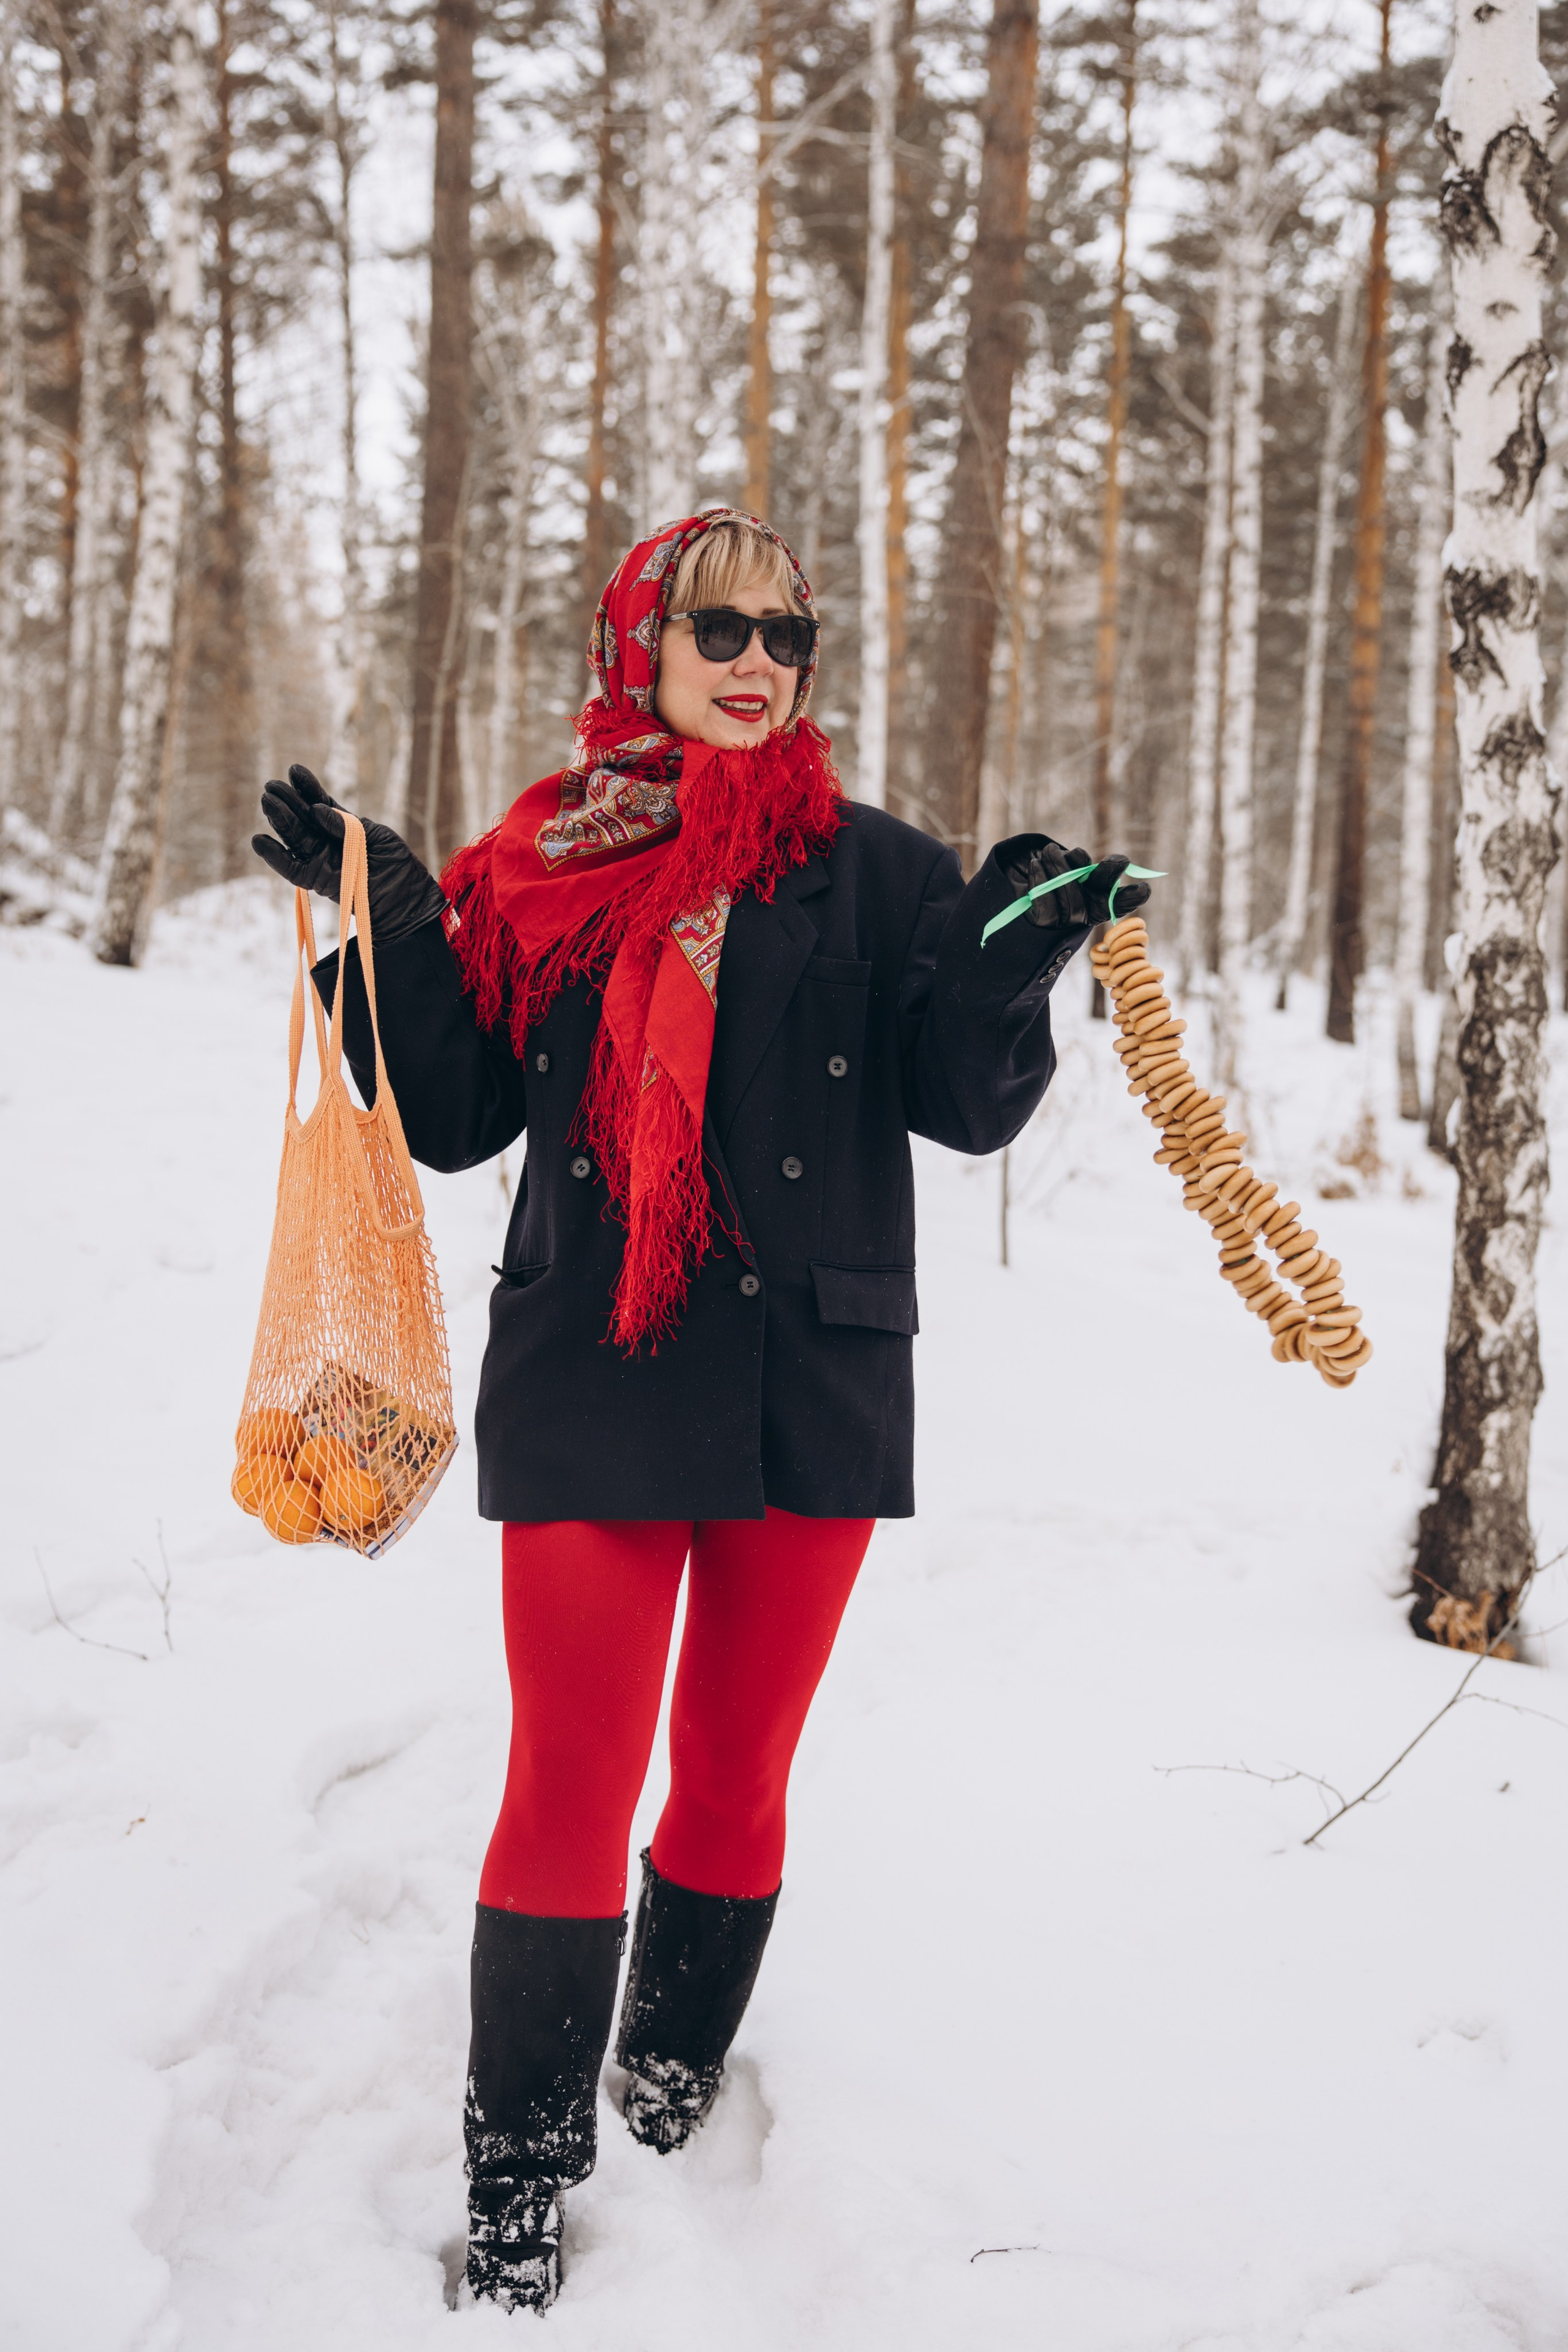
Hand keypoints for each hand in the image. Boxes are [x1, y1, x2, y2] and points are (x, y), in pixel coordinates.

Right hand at [252, 765, 447, 944]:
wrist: (409, 902)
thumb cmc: (399, 867)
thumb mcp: (378, 837)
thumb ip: (347, 824)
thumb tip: (316, 810)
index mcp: (344, 828)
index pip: (320, 803)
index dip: (308, 788)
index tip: (295, 770)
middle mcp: (328, 843)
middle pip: (302, 820)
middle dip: (287, 801)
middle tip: (270, 785)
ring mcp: (322, 862)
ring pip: (295, 839)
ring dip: (279, 821)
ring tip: (266, 801)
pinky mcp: (318, 882)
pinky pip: (292, 869)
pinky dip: (275, 857)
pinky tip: (259, 841)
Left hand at [1003, 838, 1151, 931]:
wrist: (1022, 884)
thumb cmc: (1054, 870)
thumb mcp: (1069, 864)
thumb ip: (1079, 864)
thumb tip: (1080, 862)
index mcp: (1100, 899)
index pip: (1120, 902)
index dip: (1132, 898)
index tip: (1144, 888)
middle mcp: (1088, 911)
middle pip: (1101, 898)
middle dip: (1110, 874)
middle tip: (1120, 859)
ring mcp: (1068, 920)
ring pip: (1071, 899)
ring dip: (1059, 869)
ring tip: (1049, 850)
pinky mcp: (1046, 922)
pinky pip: (1045, 904)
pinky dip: (1039, 879)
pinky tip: (1035, 864)